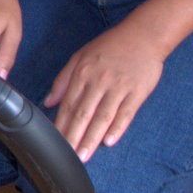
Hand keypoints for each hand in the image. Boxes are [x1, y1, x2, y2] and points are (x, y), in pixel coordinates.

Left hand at [45, 24, 164, 161]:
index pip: (68, 104)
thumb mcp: (81, 56)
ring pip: (103, 117)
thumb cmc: (110, 46)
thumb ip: (63, 79)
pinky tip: (109, 141)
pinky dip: (117, 128)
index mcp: (82, 73)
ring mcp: (118, 87)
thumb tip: (49, 101)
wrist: (143, 36)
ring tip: (84, 155)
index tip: (54, 142)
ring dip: (92, 138)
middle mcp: (98, 81)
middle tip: (66, 156)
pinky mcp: (137, 92)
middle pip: (83, 113)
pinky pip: (126, 113)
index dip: (60, 125)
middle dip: (73, 137)